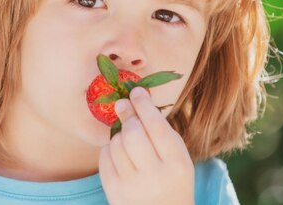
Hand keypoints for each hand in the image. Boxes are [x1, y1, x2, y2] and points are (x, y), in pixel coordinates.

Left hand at [98, 86, 194, 204]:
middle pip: (133, 133)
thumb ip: (162, 132)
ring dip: (119, 134)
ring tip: (127, 138)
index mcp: (177, 164)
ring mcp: (132, 185)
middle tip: (123, 105)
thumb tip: (135, 100)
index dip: (144, 105)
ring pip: (116, 143)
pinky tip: (118, 152)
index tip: (136, 91)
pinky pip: (104, 157)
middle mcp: (155, 176)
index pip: (157, 126)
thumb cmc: (172, 180)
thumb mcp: (178, 158)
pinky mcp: (114, 192)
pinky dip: (109, 148)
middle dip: (127, 115)